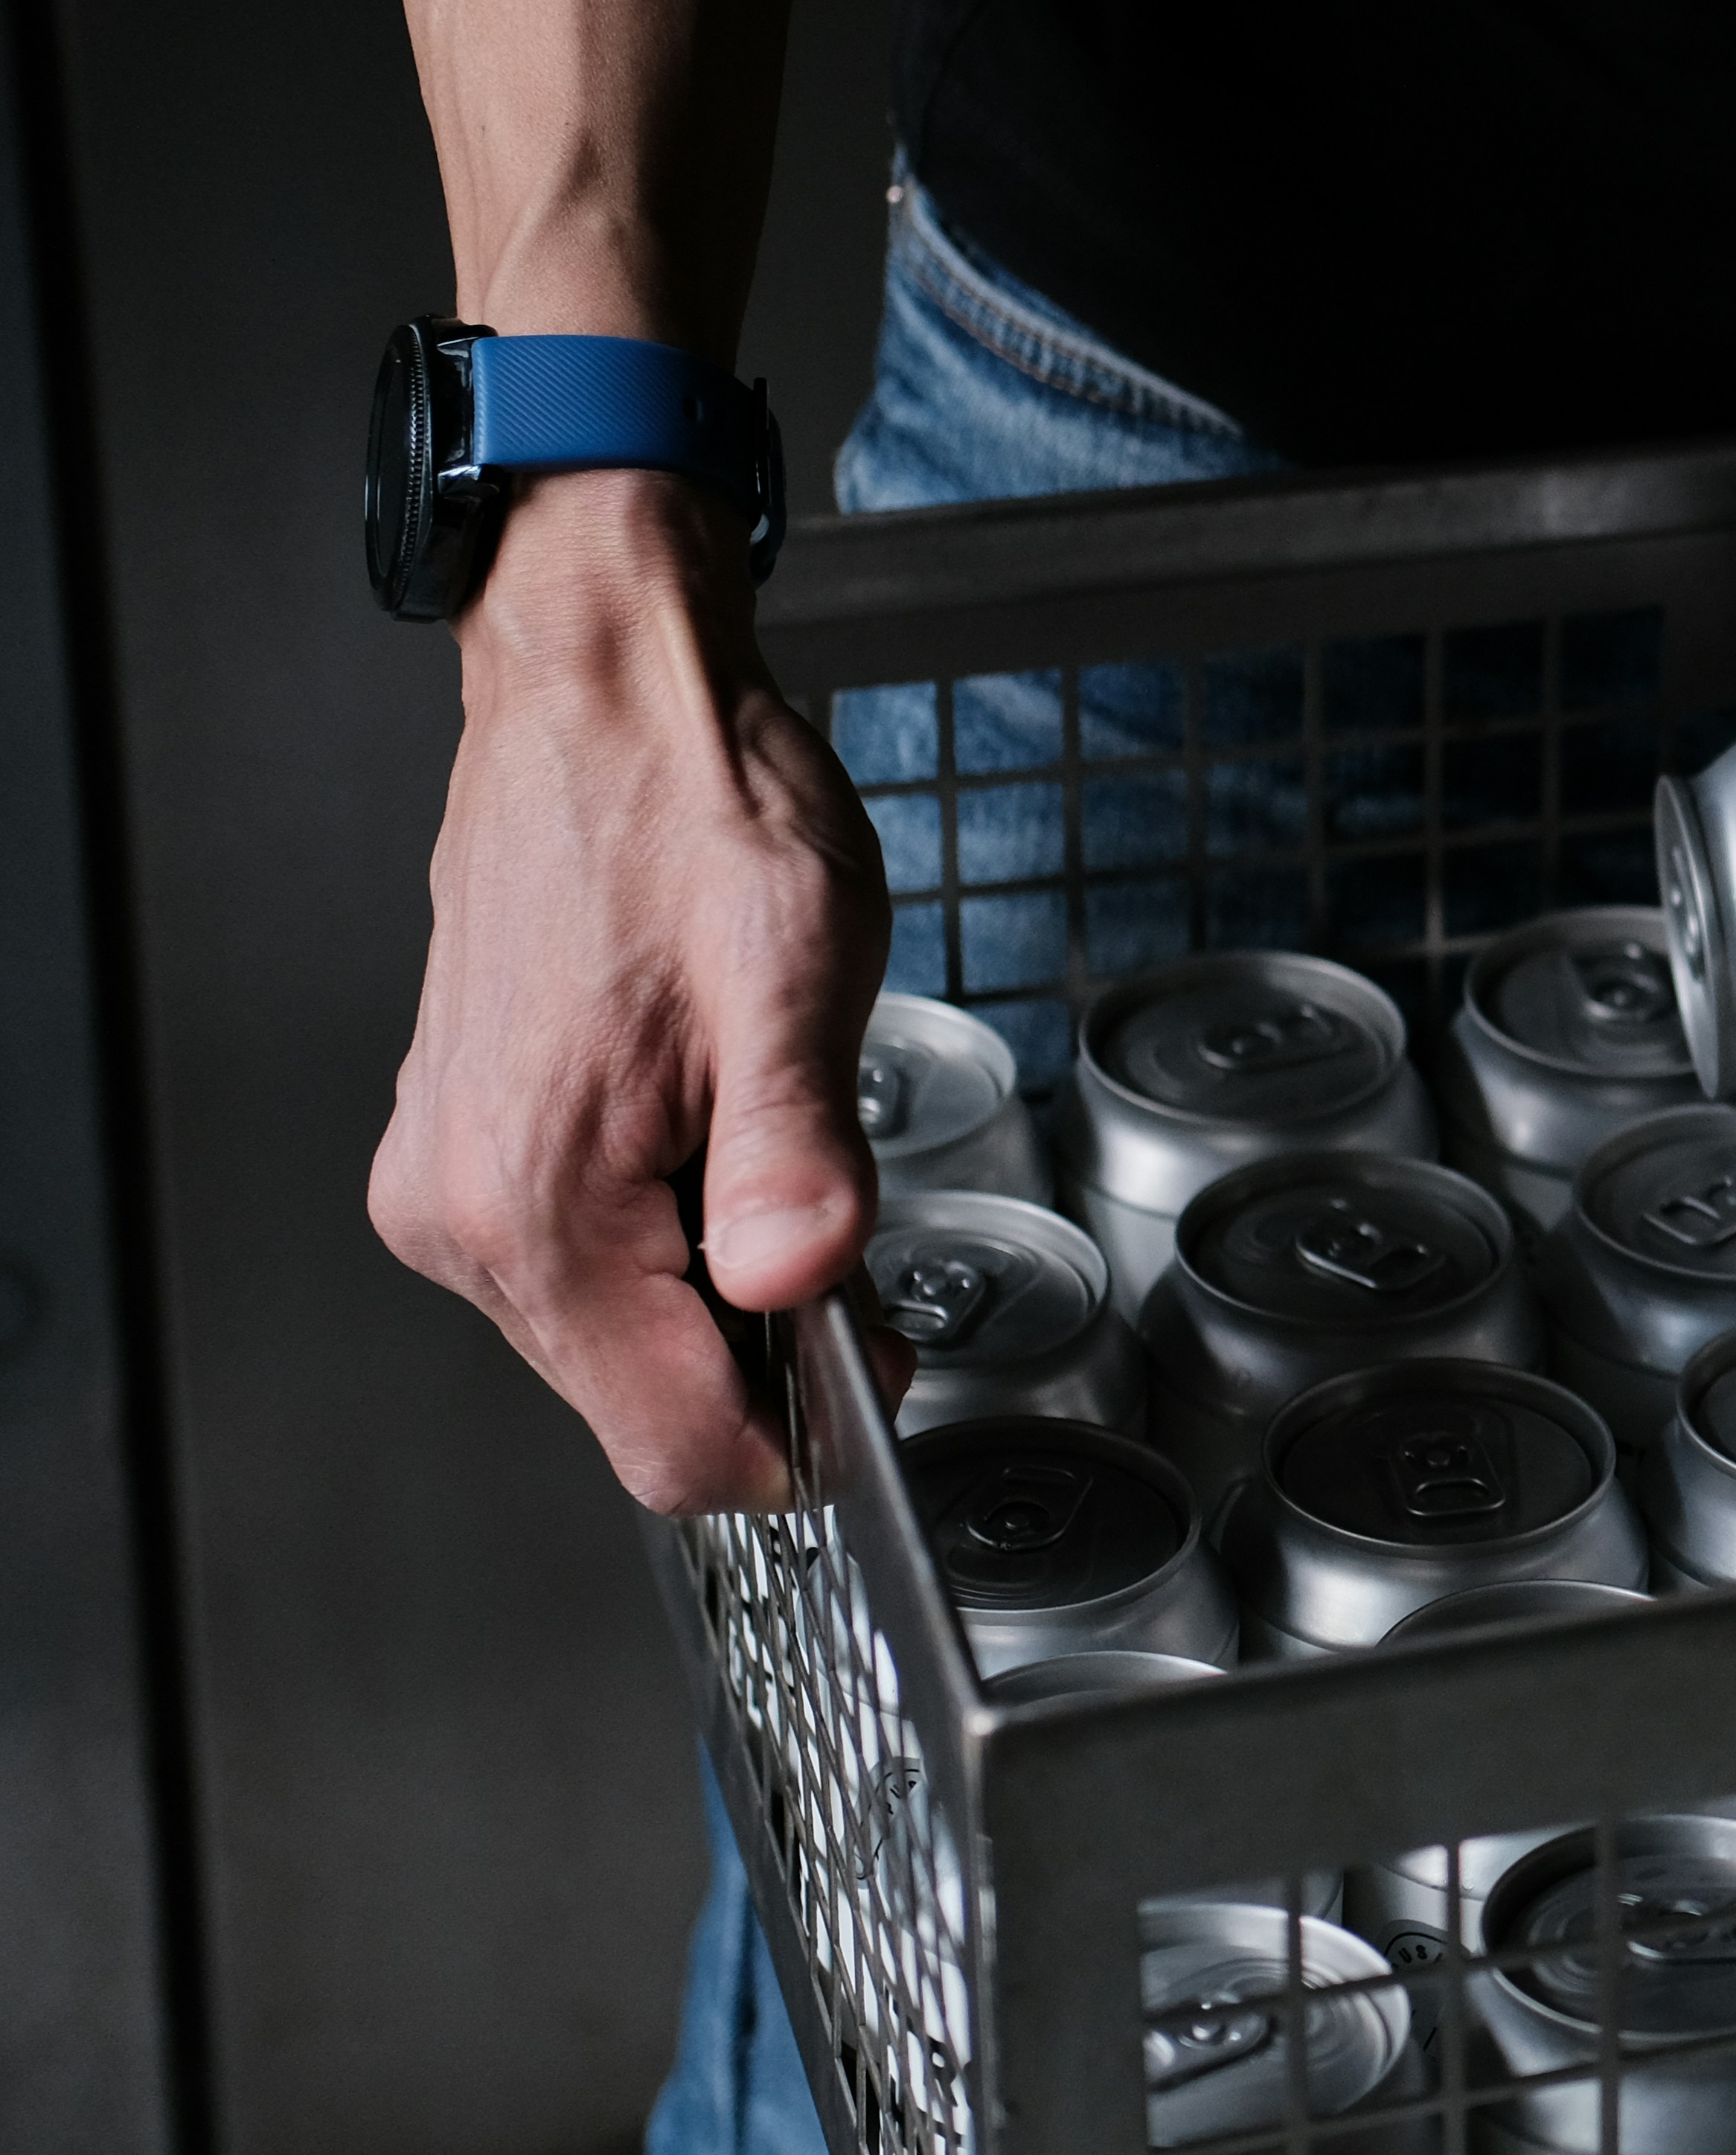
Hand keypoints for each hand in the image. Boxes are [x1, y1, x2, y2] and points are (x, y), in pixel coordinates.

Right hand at [370, 471, 892, 1511]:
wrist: (607, 705)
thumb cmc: (697, 815)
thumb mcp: (791, 978)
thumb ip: (796, 1155)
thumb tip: (802, 1287)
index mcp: (536, 1203)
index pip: (677, 1448)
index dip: (801, 1433)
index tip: (868, 1352)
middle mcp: (462, 1220)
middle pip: (647, 1403)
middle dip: (760, 1348)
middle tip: (823, 1197)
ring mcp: (449, 1191)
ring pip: (619, 1341)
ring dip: (714, 1282)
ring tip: (753, 1128)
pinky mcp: (461, 1158)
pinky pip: (585, 1267)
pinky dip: (668, 1234)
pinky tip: (700, 1122)